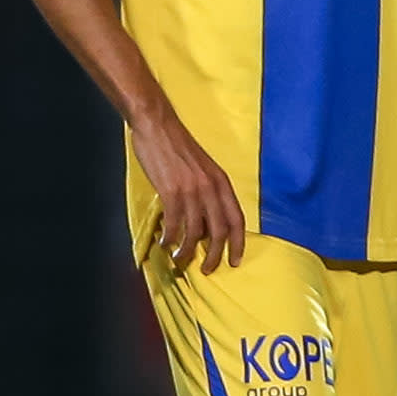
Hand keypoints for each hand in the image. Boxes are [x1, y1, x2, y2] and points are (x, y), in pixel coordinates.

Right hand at [129, 99, 245, 274]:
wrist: (158, 126)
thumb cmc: (178, 146)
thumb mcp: (202, 168)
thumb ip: (208, 191)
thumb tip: (204, 220)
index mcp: (222, 182)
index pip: (237, 220)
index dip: (238, 244)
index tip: (234, 261)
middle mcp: (211, 188)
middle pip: (219, 231)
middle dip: (214, 255)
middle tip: (206, 269)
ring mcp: (192, 190)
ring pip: (196, 232)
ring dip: (188, 251)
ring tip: (180, 260)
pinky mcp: (171, 191)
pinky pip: (174, 223)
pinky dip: (170, 238)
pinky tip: (164, 243)